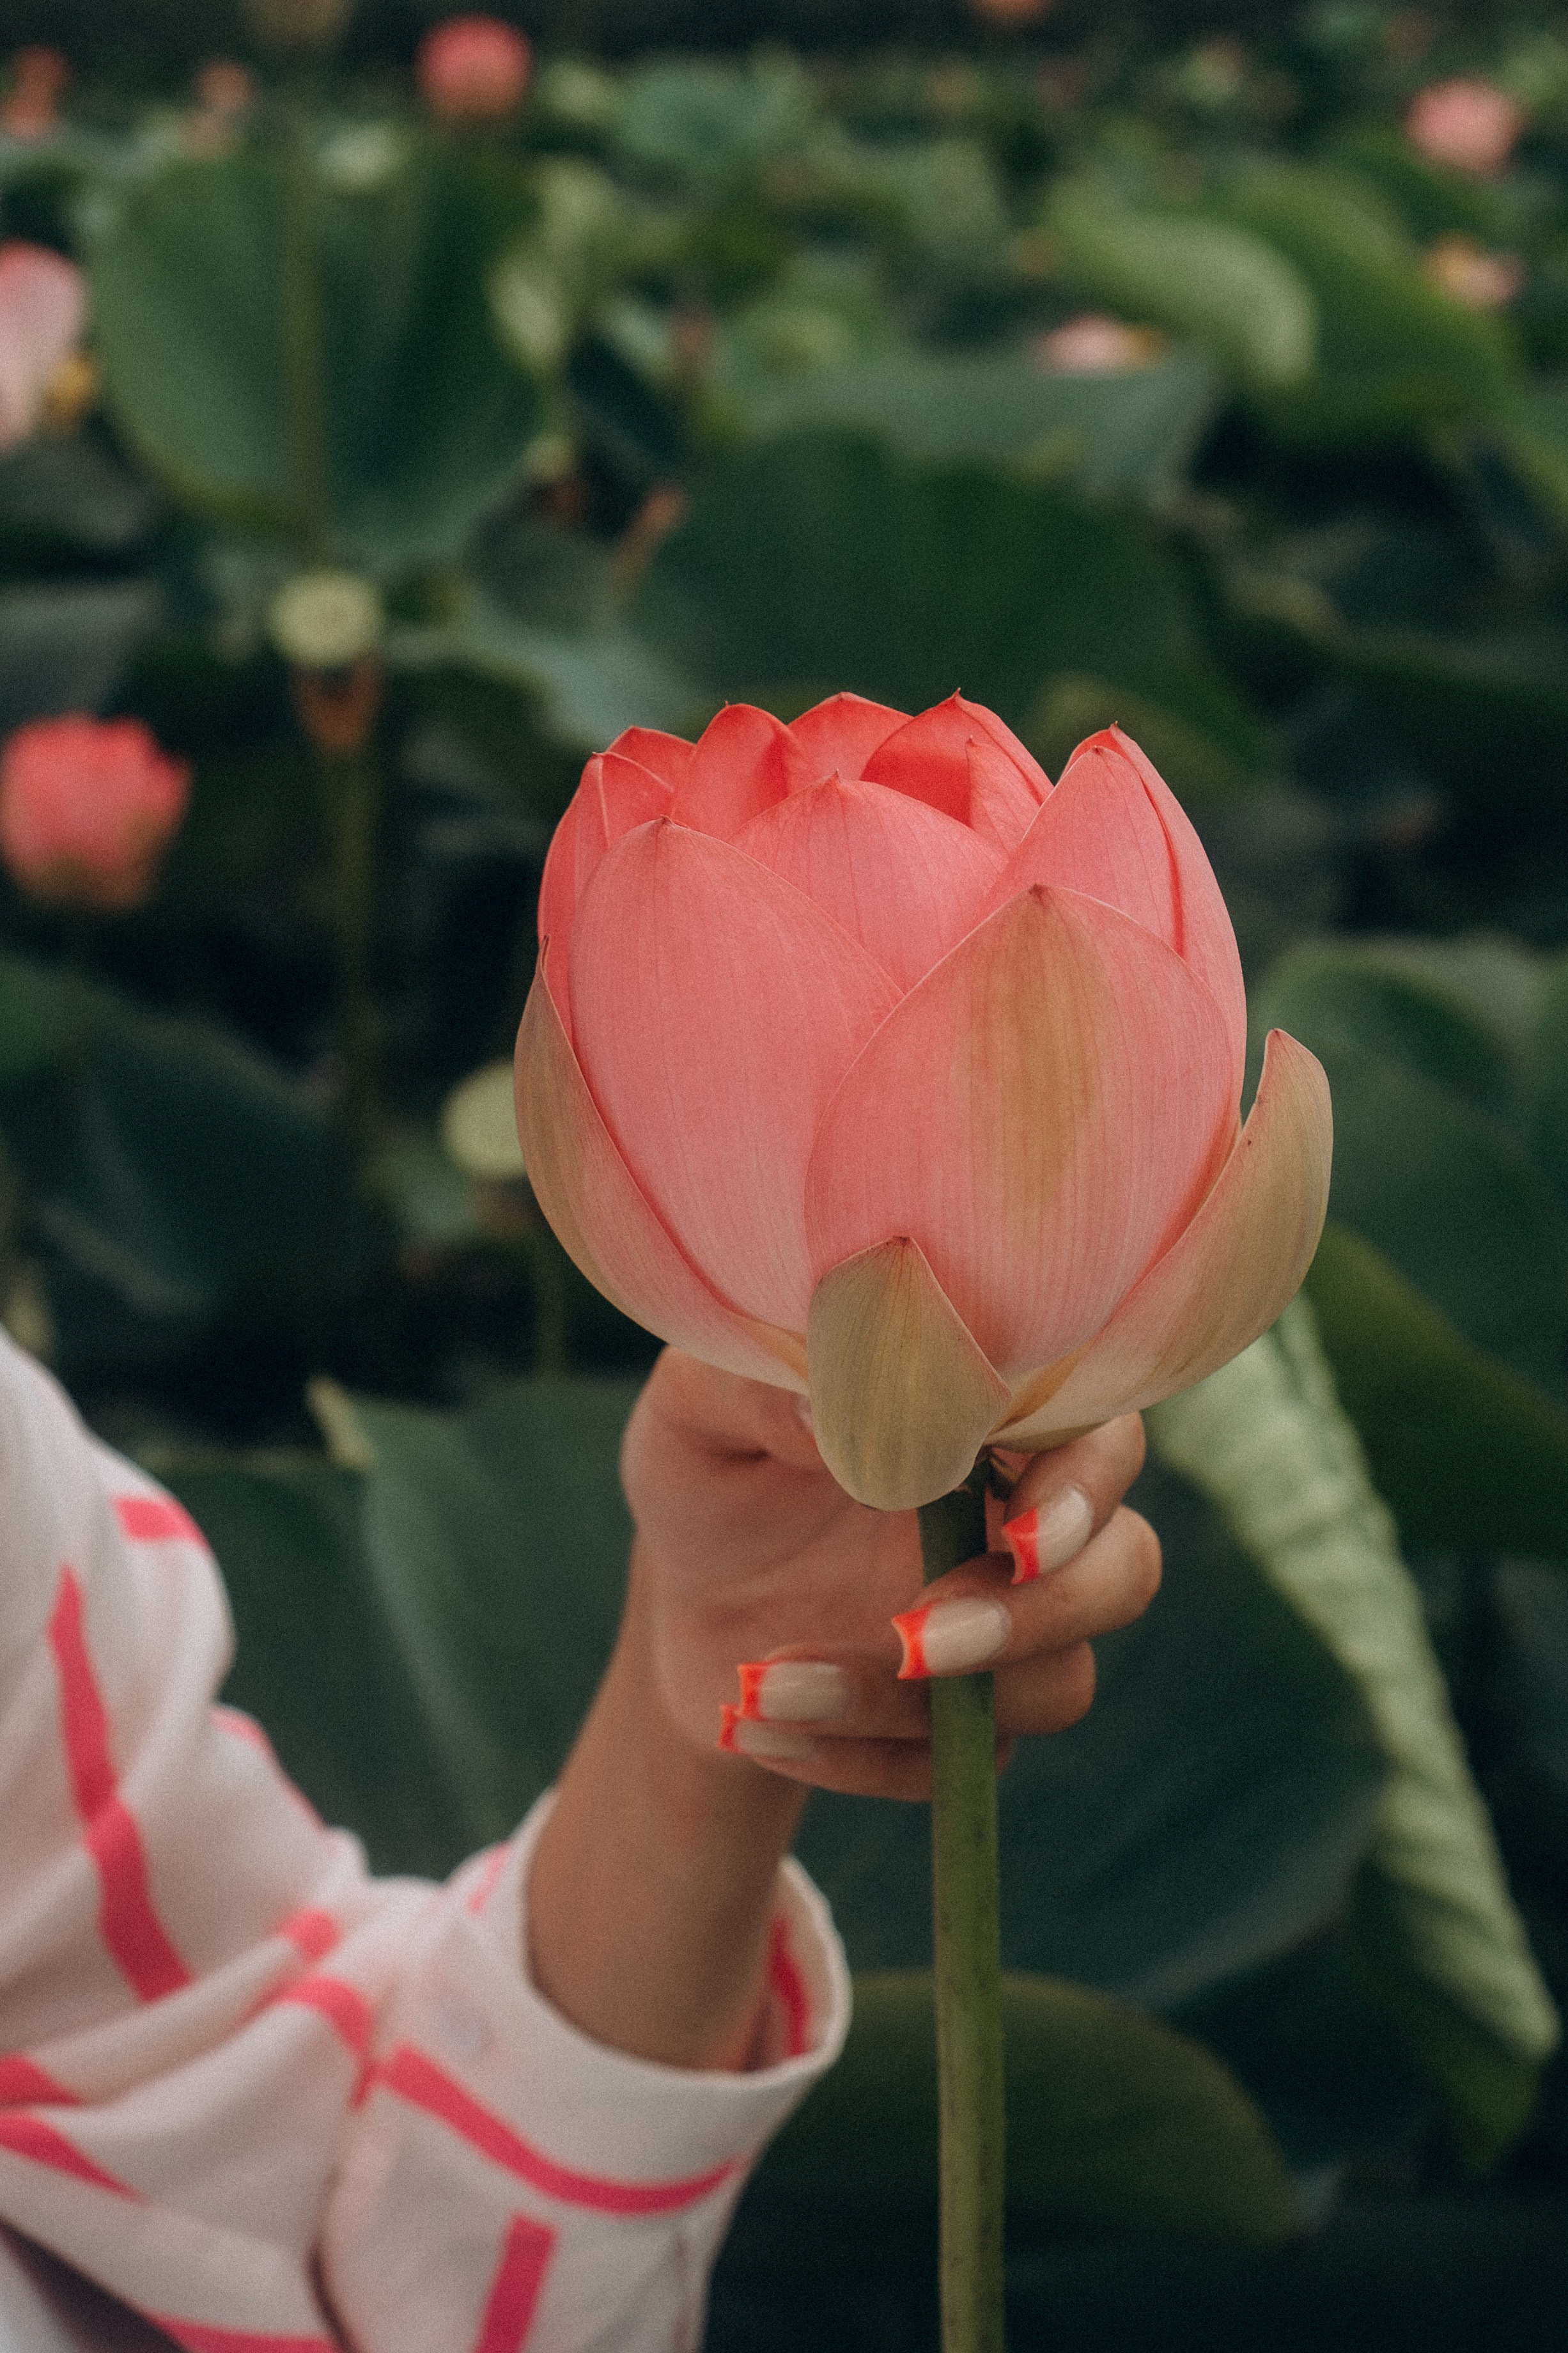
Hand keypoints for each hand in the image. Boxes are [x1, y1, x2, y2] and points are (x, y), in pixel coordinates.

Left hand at [621, 1350, 1158, 1801]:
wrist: (683, 1592)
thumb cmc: (714, 1461)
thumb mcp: (700, 1406)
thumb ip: (762, 1386)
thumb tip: (834, 1408)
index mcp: (992, 1421)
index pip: (1100, 1438)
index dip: (1081, 1493)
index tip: (1011, 1538)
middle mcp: (1026, 1522)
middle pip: (1123, 1571)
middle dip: (1033, 1618)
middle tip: (910, 1639)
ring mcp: (1013, 1632)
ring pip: (1055, 1686)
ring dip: (911, 1704)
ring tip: (769, 1683)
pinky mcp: (970, 1722)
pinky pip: (961, 1768)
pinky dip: (859, 1757)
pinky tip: (756, 1723)